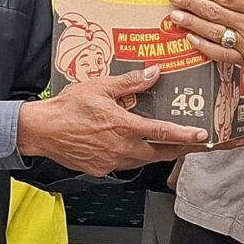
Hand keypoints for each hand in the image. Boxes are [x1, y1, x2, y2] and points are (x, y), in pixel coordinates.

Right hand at [20, 69, 218, 175]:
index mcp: (124, 127)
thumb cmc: (68, 107)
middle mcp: (121, 148)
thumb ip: (130, 82)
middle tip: (195, 145)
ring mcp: (111, 161)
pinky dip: (133, 156)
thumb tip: (154, 74)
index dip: (186, 136)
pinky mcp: (101, 169)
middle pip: (160, 153)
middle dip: (180, 150)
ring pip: (143, 160)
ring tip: (171, 146)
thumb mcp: (100, 87)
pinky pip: (124, 164)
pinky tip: (134, 148)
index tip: (203, 137)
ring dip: (158, 154)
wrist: (41, 130)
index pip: (163, 133)